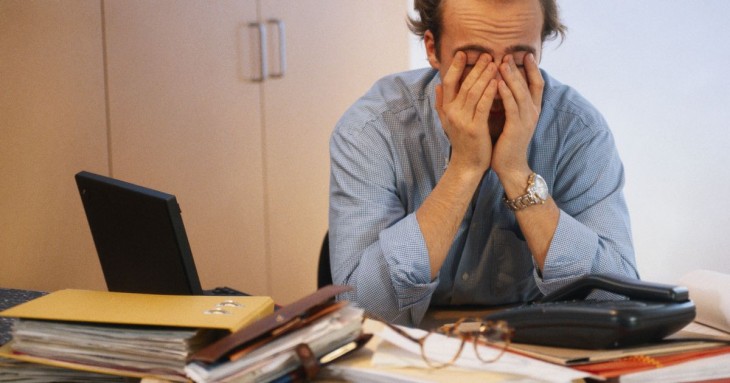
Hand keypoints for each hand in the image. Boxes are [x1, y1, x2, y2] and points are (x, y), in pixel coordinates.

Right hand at [435, 51, 498, 173]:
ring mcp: (463, 120)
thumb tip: (437, 85)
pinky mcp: (475, 128)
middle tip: (486, 54)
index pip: (448, 82)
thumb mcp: (447, 121)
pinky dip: (490, 92)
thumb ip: (442, 103)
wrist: (467, 164)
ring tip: (494, 63)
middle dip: (476, 68)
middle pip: (464, 84)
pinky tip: (498, 82)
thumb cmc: (462, 141)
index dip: (454, 66)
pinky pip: (483, 106)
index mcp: (446, 109)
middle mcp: (452, 113)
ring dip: (485, 76)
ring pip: (474, 92)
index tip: (463, 53)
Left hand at [491, 53, 543, 177]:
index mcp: (532, 109)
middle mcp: (532, 112)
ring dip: (511, 76)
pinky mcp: (516, 127)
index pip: (536, 84)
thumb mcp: (510, 119)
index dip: (532, 69)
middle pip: (528, 84)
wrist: (510, 166)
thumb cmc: (506, 143)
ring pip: (520, 92)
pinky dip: (505, 93)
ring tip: (502, 62)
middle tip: (508, 54)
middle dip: (518, 68)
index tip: (526, 54)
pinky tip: (497, 82)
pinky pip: (511, 106)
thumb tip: (499, 85)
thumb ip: (508, 103)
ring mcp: (526, 120)